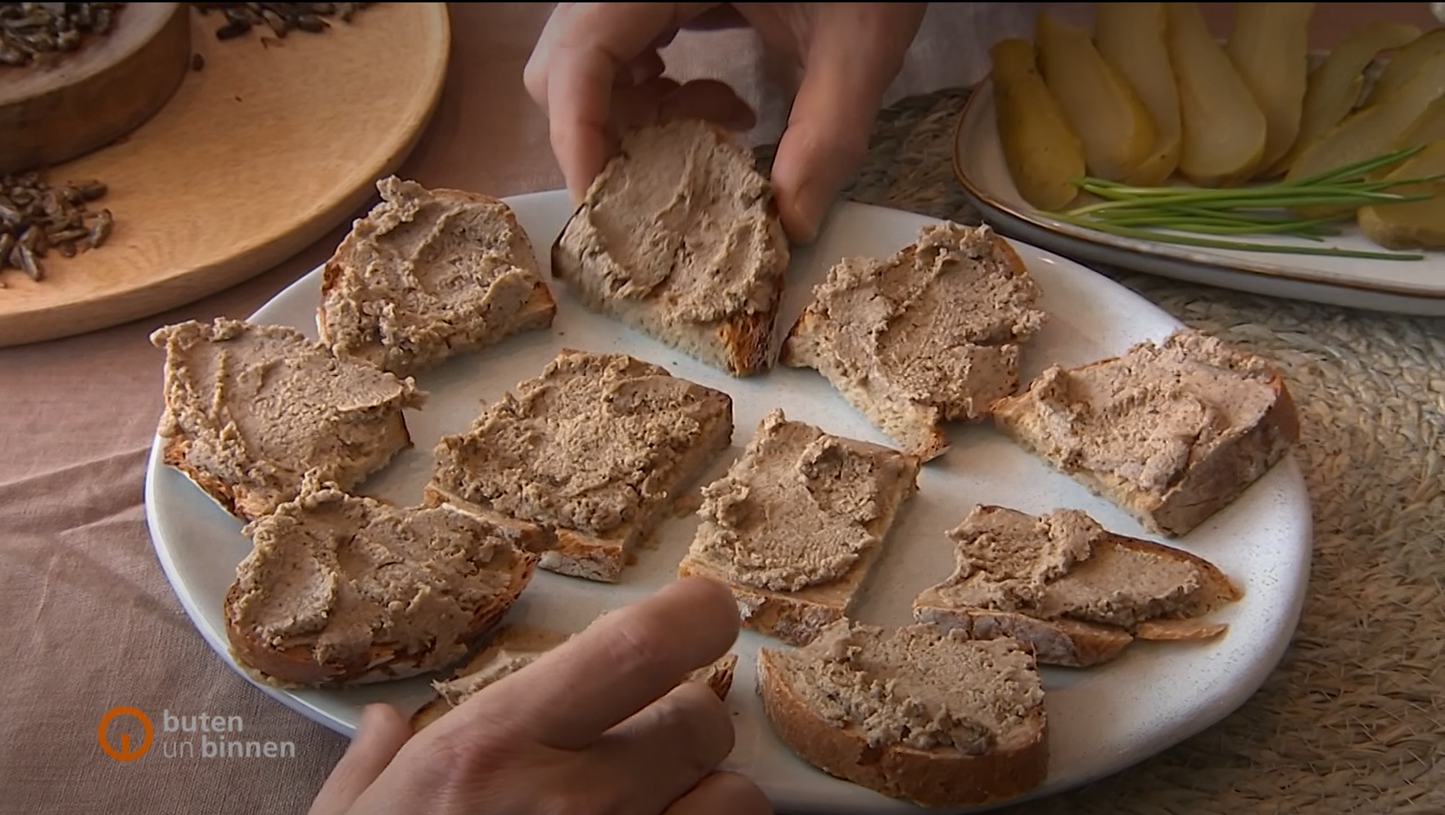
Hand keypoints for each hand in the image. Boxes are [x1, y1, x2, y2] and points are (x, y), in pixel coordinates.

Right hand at [308, 577, 768, 814]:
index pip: (642, 647)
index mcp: (493, 751)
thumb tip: (386, 727)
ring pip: (736, 802)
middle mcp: (574, 804)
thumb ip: (374, 769)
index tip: (705, 613)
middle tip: (638, 757)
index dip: (695, 617)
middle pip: (703, 721)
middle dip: (683, 729)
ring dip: (706, 803)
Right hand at [524, 2, 927, 242]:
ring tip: (723, 121)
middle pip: (565, 62)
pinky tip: (719, 101)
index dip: (579, 136)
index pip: (580, 53)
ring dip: (637, 113)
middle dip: (608, 132)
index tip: (606, 205)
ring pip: (585, 58)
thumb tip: (793, 225)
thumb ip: (829, 133)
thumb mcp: (861, 41)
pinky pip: (621, 45)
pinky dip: (652, 89)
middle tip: (680, 167)